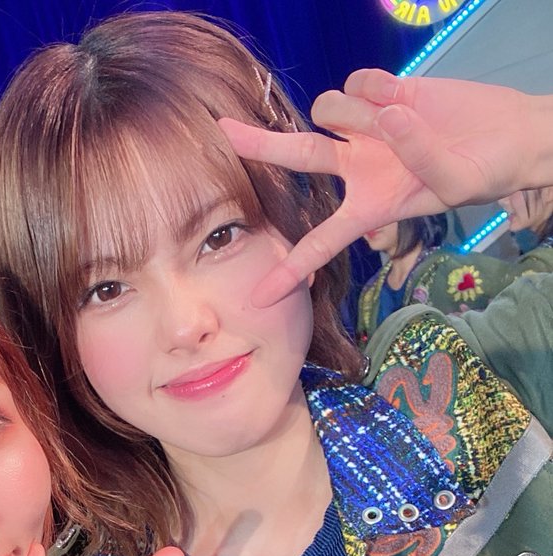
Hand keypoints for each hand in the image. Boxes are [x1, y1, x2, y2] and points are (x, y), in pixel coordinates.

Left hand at [219, 71, 546, 303]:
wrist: (506, 136)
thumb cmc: (480, 172)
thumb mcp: (451, 185)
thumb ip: (417, 156)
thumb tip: (387, 117)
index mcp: (367, 207)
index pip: (320, 244)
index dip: (291, 272)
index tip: (259, 299)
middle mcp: (356, 167)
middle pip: (296, 155)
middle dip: (259, 145)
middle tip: (223, 130)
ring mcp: (363, 129)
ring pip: (329, 108)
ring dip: (358, 111)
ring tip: (398, 119)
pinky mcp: (379, 92)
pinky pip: (359, 81)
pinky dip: (378, 86)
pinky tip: (402, 96)